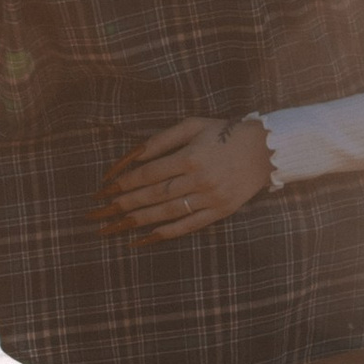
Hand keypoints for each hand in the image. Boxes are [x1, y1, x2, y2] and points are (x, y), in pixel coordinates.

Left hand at [96, 115, 272, 240]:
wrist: (266, 149)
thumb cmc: (223, 133)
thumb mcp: (191, 125)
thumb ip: (160, 140)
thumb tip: (131, 157)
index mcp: (189, 157)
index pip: (147, 174)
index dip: (122, 184)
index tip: (102, 191)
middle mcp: (198, 180)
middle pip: (152, 196)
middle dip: (121, 205)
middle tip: (97, 215)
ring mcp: (209, 199)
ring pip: (165, 213)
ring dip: (135, 222)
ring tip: (112, 228)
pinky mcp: (220, 212)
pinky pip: (187, 226)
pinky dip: (164, 233)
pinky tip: (143, 238)